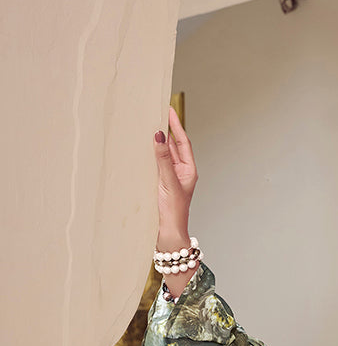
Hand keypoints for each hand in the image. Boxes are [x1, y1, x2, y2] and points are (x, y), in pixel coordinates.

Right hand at [154, 105, 197, 253]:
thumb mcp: (168, 183)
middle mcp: (180, 172)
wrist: (167, 236)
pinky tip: (141, 147)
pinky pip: (154, 164)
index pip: (182, 142)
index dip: (176, 125)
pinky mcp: (158, 184)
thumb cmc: (173, 213)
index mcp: (188, 170)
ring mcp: (169, 178)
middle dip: (165, 129)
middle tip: (155, 111)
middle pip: (172, 145)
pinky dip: (149, 154)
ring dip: (156, 141)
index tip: (169, 109)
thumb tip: (160, 135)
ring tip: (147, 124)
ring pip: (162, 154)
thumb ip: (163, 159)